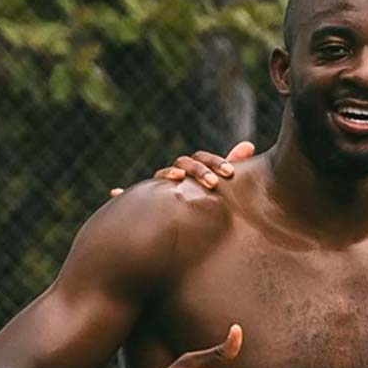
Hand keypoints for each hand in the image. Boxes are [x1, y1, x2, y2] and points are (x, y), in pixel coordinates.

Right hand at [110, 141, 255, 196]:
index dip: (214, 162)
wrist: (163, 223)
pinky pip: (127, 198)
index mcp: (191, 172)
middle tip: (214, 183)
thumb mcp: (212, 183)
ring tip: (177, 178)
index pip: (201, 160)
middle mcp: (172, 177)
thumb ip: (230, 165)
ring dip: (168, 174)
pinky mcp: (140, 203)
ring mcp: (156, 188)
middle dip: (198, 170)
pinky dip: (121, 195)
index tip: (230, 173)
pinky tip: (116, 192)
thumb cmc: (195, 199)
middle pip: (183, 164)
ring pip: (161, 177)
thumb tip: (250, 144)